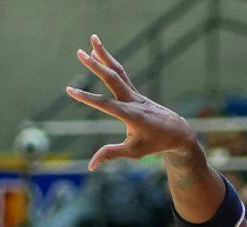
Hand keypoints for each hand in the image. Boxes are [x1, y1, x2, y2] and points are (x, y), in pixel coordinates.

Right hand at [67, 35, 198, 170]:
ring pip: (118, 71)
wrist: (177, 132)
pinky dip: (110, 64)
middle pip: (112, 79)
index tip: (69, 90)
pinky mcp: (135, 92)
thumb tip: (90, 165)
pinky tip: (100, 54)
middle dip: (96, 65)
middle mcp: (133, 100)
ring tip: (92, 40)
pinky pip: (121, 75)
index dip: (86, 98)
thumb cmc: (155, 144)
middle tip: (80, 52)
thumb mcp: (133, 152)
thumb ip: (111, 154)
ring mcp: (135, 94)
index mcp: (131, 115)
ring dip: (105, 55)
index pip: (105, 104)